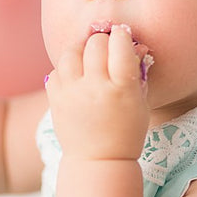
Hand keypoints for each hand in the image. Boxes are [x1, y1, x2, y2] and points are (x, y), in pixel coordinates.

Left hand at [46, 25, 151, 162]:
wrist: (98, 161)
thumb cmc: (126, 132)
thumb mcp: (140, 103)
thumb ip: (138, 72)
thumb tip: (135, 44)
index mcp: (121, 89)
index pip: (120, 45)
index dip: (122, 35)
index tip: (123, 36)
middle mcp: (94, 88)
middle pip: (95, 43)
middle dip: (103, 39)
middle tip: (107, 44)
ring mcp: (71, 93)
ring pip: (71, 52)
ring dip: (81, 48)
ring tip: (88, 54)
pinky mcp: (55, 99)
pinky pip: (56, 70)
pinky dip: (67, 67)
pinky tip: (76, 73)